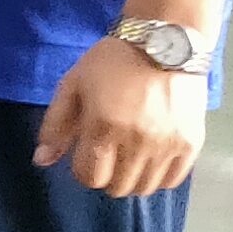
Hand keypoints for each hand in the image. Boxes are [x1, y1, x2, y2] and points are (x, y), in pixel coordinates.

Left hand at [35, 36, 206, 197]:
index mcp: (104, 127)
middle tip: (108, 155)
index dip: (83, 169)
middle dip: (106, 175)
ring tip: (129, 157)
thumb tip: (40, 161)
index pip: (90, 177)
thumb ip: (55, 125)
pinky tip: (151, 160)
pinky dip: (158, 178)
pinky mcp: (191, 144)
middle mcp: (138, 143)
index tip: (86, 154)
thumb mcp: (74, 84)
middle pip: (117, 186)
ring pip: (144, 188)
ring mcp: (167, 146)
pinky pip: (172, 181)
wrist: (165, 43)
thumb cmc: (113, 62)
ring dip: (131, 179)